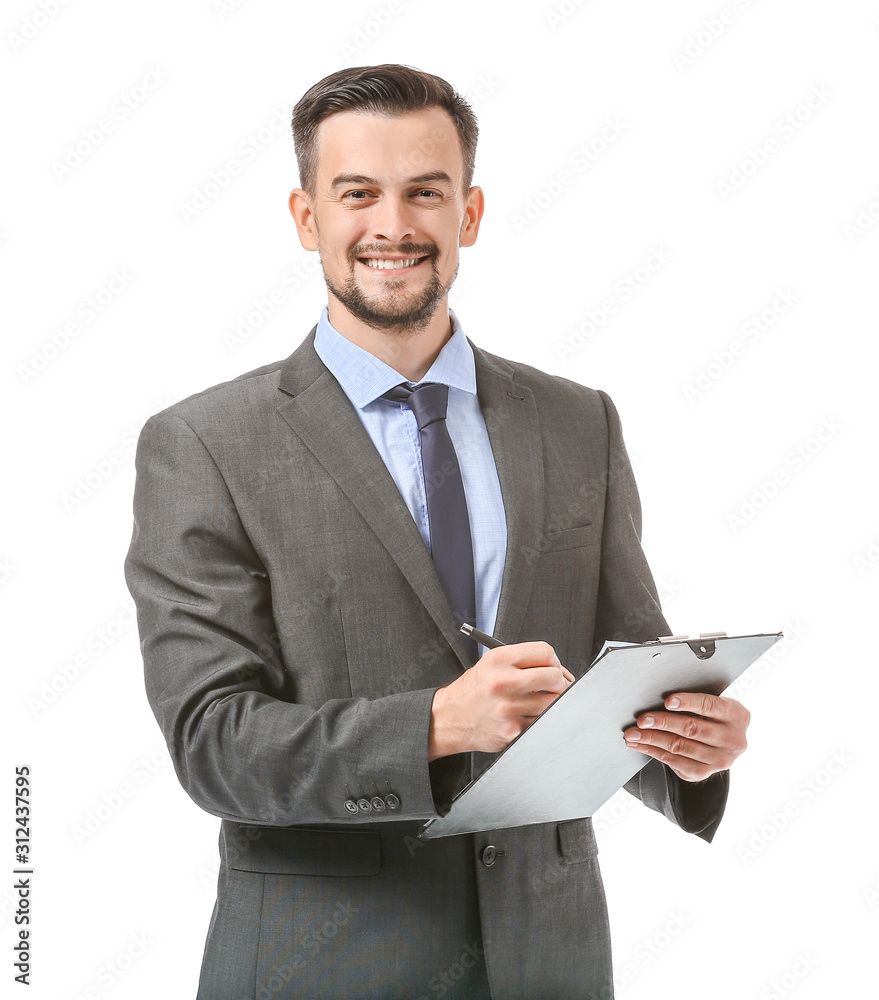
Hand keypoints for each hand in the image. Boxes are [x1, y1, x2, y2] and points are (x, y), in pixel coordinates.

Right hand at [429, 642, 574, 758]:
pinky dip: (539, 720)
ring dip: (551, 703)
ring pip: (552, 703)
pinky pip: (541, 722)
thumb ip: (523, 662)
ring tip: (537, 702)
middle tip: (555, 687)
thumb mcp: (491, 664)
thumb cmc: (474, 691)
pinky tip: (525, 717)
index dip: (555, 661)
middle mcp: (502, 682)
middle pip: (553, 677)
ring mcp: (507, 708)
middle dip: (560, 682)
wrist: (448, 719)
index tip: (554, 668)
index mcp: (498, 659)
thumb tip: (561, 672)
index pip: (545, 652)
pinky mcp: (512, 730)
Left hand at [623, 692, 749, 781]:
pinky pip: (674, 762)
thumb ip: (697, 701)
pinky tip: (640, 744)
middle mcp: (733, 740)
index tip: (667, 701)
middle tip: (642, 719)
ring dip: (652, 739)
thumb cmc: (713, 716)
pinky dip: (653, 751)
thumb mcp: (715, 704)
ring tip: (634, 733)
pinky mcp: (704, 772)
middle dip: (663, 722)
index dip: (688, 702)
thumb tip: (662, 698)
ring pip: (680, 747)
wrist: (723, 742)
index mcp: (737, 716)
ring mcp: (720, 760)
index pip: (710, 706)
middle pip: (692, 729)